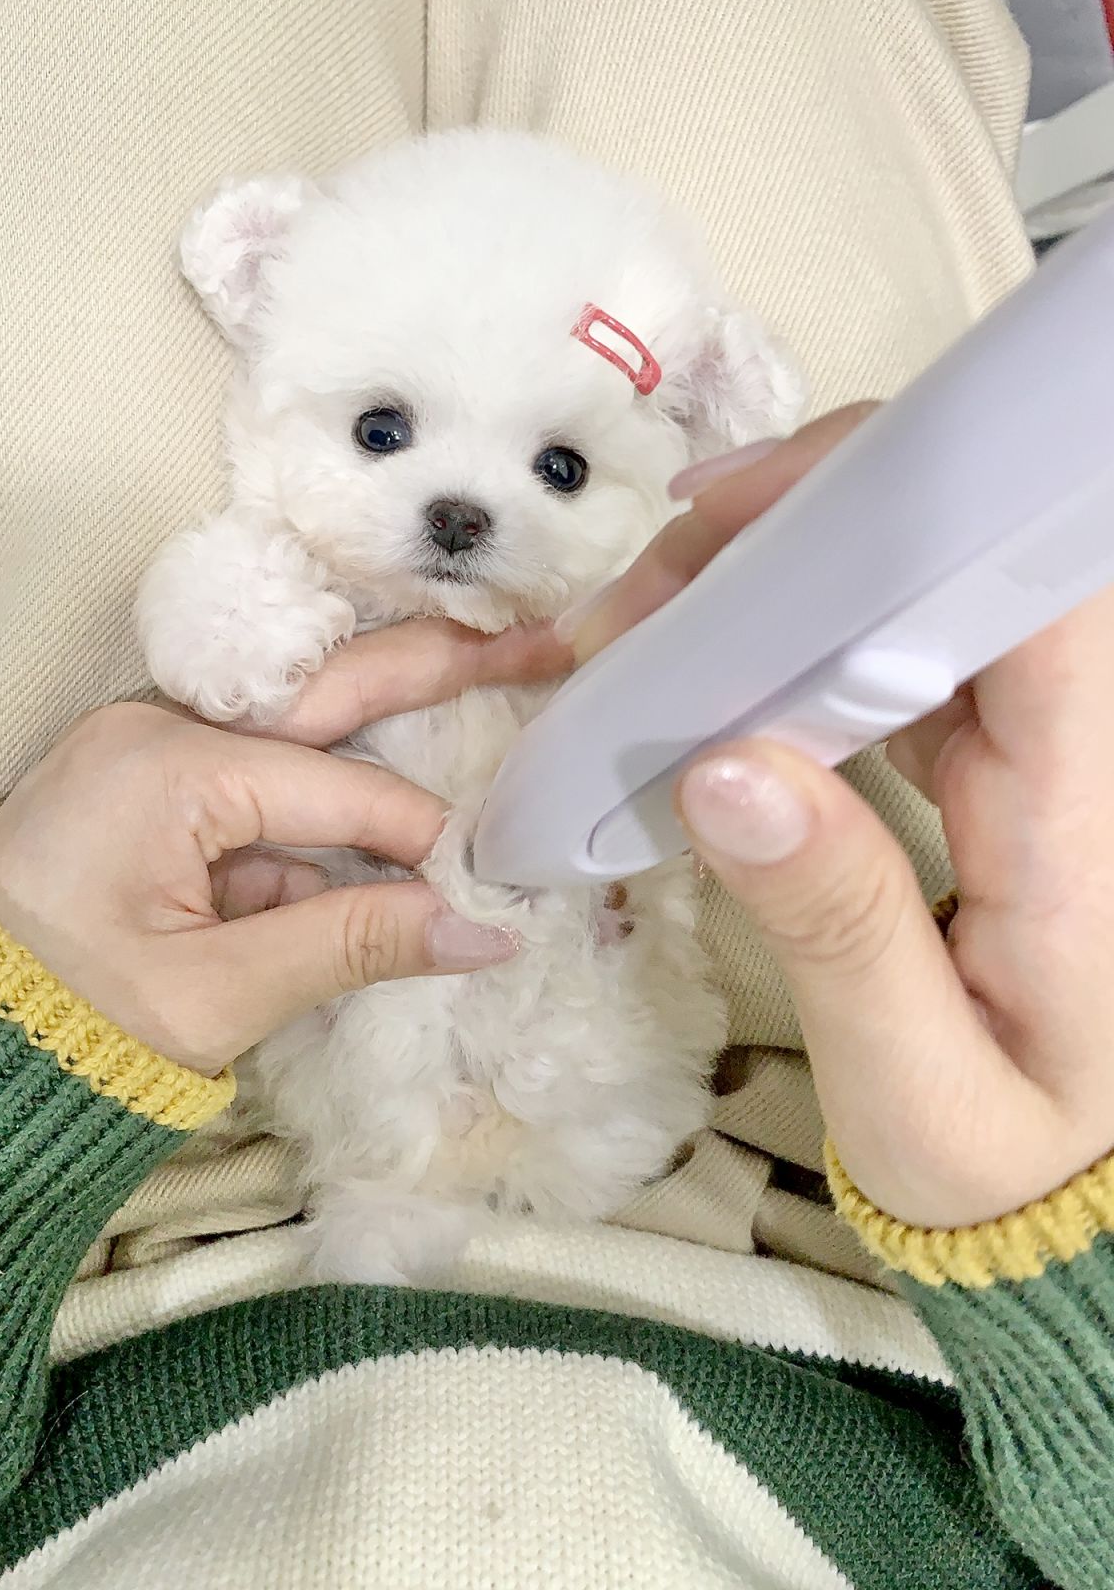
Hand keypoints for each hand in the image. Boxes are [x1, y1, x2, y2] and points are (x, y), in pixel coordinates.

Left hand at [0, 620, 568, 1074]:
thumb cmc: (71, 1019)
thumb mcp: (216, 993)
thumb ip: (352, 945)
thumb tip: (485, 932)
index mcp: (165, 767)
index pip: (334, 788)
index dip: (419, 834)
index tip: (489, 874)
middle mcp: (159, 727)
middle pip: (327, 688)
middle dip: (436, 667)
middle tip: (544, 641)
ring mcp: (152, 743)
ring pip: (302, 726)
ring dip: (390, 721)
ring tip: (492, 672)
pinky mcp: (154, 776)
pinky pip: (261, 774)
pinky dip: (322, 799)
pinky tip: (385, 812)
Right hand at [565, 406, 1113, 1227]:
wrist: (1082, 1202)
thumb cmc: (1014, 1165)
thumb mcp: (917, 1089)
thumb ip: (835, 930)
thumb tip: (725, 768)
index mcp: (1090, 823)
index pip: (1035, 596)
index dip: (902, 510)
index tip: (744, 516)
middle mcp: (1083, 761)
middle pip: (959, 571)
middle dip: (797, 543)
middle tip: (645, 592)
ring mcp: (1046, 758)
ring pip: (922, 606)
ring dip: (787, 591)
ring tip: (653, 628)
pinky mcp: (1005, 769)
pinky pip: (908, 665)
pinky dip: (808, 651)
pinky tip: (720, 672)